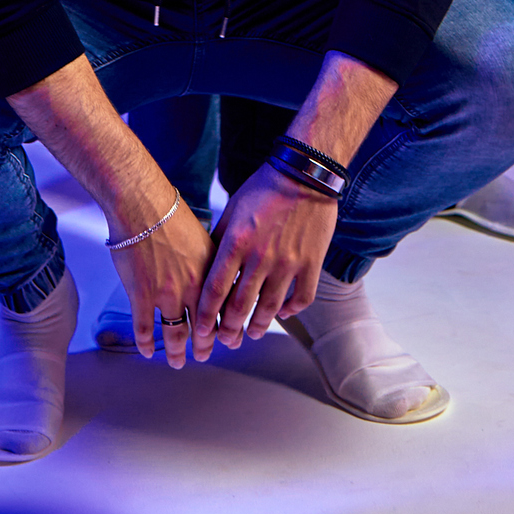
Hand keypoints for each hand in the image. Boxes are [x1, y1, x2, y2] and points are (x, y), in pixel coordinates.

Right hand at [110, 199, 214, 368]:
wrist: (142, 204)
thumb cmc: (169, 212)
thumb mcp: (201, 237)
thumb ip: (208, 260)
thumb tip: (212, 273)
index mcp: (209, 272)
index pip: (223, 310)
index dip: (226, 329)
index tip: (228, 339)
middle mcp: (192, 287)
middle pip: (203, 328)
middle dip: (204, 347)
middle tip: (203, 355)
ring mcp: (166, 294)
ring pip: (175, 334)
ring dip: (176, 351)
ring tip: (177, 360)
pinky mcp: (142, 295)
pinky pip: (145, 328)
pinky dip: (146, 344)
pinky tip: (147, 350)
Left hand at [192, 165, 336, 361]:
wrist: (306, 174)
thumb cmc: (265, 188)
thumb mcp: (233, 208)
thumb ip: (220, 238)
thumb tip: (207, 265)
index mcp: (238, 241)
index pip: (216, 288)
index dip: (206, 314)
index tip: (201, 330)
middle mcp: (261, 256)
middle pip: (240, 306)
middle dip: (229, 329)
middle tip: (226, 340)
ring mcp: (289, 262)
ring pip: (269, 308)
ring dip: (258, 326)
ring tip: (252, 333)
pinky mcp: (311, 264)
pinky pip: (300, 299)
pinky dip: (290, 310)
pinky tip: (282, 312)